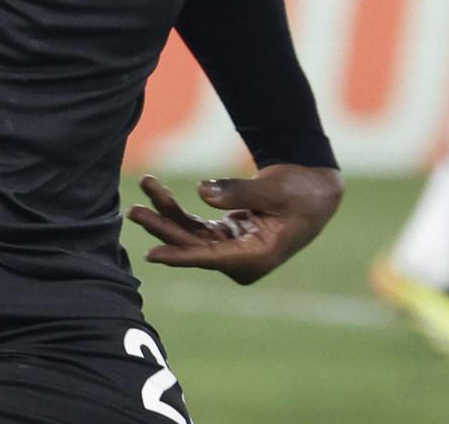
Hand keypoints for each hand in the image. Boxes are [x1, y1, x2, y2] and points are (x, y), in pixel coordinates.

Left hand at [127, 165, 343, 285]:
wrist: (314, 189)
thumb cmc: (300, 191)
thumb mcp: (274, 188)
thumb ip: (238, 192)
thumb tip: (201, 192)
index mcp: (257, 256)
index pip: (210, 257)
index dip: (180, 255)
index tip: (152, 253)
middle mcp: (241, 259)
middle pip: (193, 246)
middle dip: (163, 227)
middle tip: (134, 210)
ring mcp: (232, 249)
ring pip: (190, 235)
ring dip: (165, 213)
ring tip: (143, 189)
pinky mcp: (226, 237)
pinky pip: (195, 226)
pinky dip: (177, 210)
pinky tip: (157, 193)